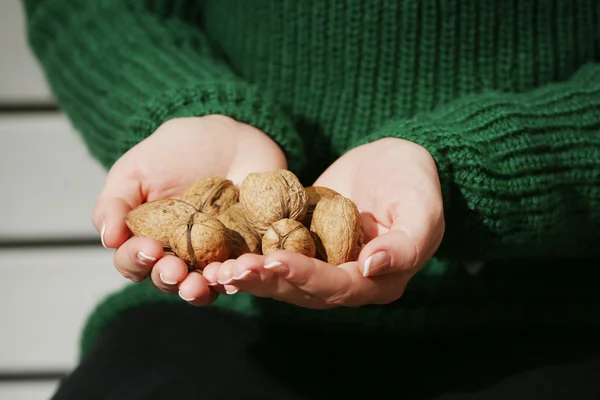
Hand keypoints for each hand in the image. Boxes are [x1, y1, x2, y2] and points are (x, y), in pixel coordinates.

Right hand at [92, 115, 286, 305]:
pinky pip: (242, 274)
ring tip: (199, 282)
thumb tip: (108, 240)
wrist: (230, 138)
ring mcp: (214, 257)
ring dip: (199, 290)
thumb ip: (114, 203)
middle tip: (173, 268)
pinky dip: (237, 278)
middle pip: (168, 282)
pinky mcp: (246, 254)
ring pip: (204, 287)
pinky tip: (234, 273)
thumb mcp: (135, 171)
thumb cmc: (176, 153)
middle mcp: (179, 256)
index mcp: (147, 240)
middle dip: (168, 279)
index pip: (134, 263)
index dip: (135, 261)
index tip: (147, 248)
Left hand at [202, 138, 443, 308]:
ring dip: (250, 275)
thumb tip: (371, 267)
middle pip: (302, 290)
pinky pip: (273, 254)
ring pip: (282, 279)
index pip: (339, 287)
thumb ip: (406, 244)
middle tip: (230, 271)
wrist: (395, 160)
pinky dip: (249, 255)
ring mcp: (322, 265)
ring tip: (217, 269)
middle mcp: (346, 282)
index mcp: (378, 282)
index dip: (306, 277)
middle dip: (266, 281)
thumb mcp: (423, 209)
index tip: (273, 261)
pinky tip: (221, 253)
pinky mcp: (302, 245)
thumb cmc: (416, 182)